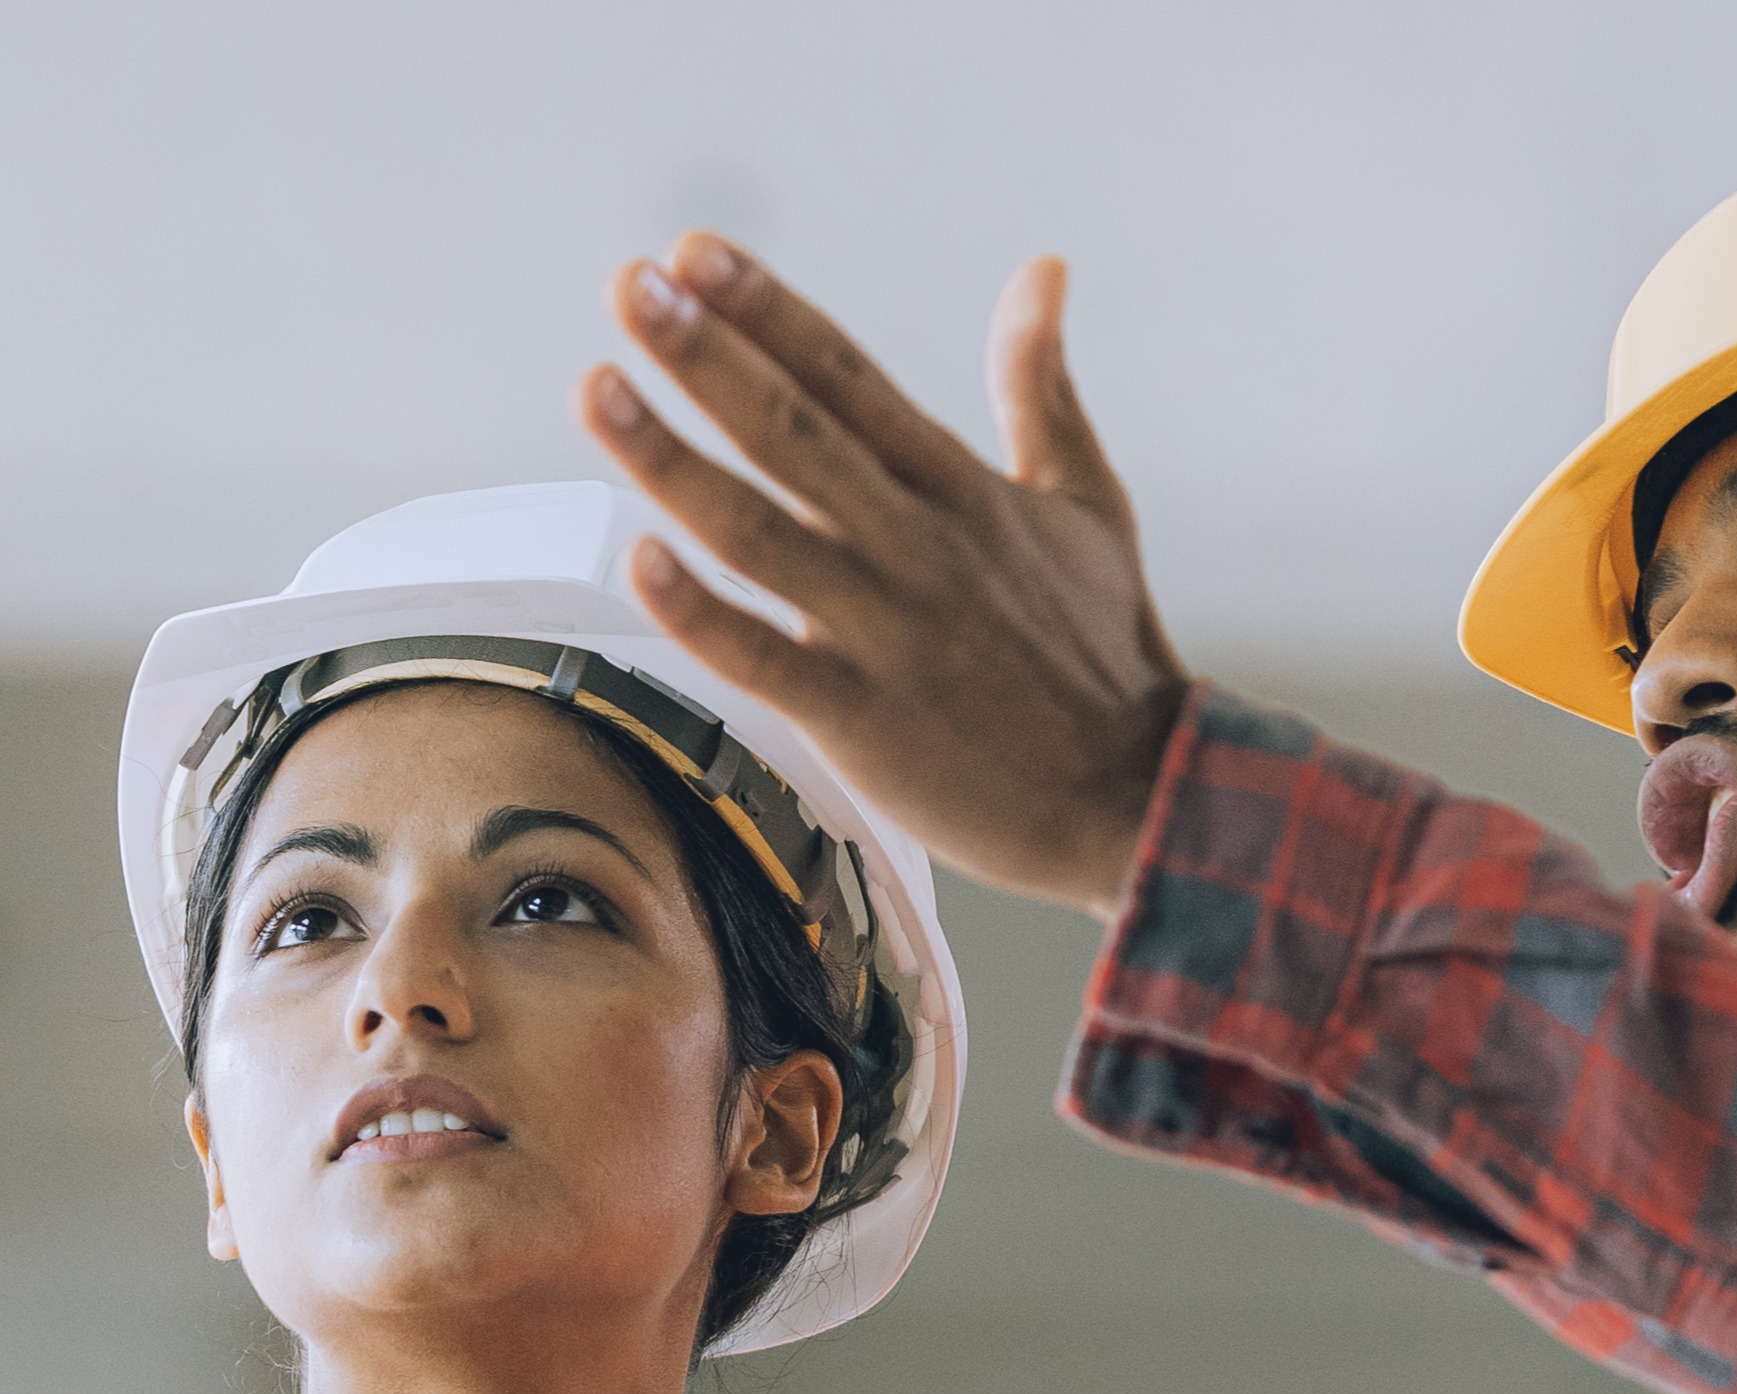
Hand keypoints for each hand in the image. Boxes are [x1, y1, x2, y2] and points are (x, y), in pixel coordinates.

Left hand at [582, 237, 1190, 914]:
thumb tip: (1043, 270)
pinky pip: (762, 658)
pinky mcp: (862, 721)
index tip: (693, 254)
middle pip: (792, 430)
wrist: (1139, 796)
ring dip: (670, 458)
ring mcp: (885, 631)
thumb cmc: (1104, 649)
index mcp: (960, 487)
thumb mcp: (1086, 498)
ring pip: (757, 530)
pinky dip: (700, 611)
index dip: (766, 310)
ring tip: (597, 387)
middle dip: (705, 353)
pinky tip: (636, 558)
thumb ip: (1042, 384)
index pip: (847, 375)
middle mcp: (916, 544)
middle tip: (629, 286)